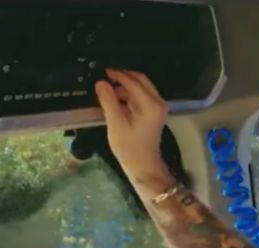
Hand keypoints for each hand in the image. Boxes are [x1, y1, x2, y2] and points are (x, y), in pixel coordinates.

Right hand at [93, 68, 170, 189]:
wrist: (143, 167)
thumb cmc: (129, 148)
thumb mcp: (115, 123)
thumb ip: (108, 101)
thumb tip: (101, 82)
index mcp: (151, 104)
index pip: (133, 81)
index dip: (118, 74)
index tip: (104, 70)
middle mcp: (158, 102)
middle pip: (140, 80)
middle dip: (124, 76)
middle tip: (107, 75)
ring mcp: (157, 108)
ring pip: (141, 88)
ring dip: (126, 86)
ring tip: (108, 88)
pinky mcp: (153, 114)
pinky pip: (141, 97)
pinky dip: (129, 95)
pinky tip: (116, 99)